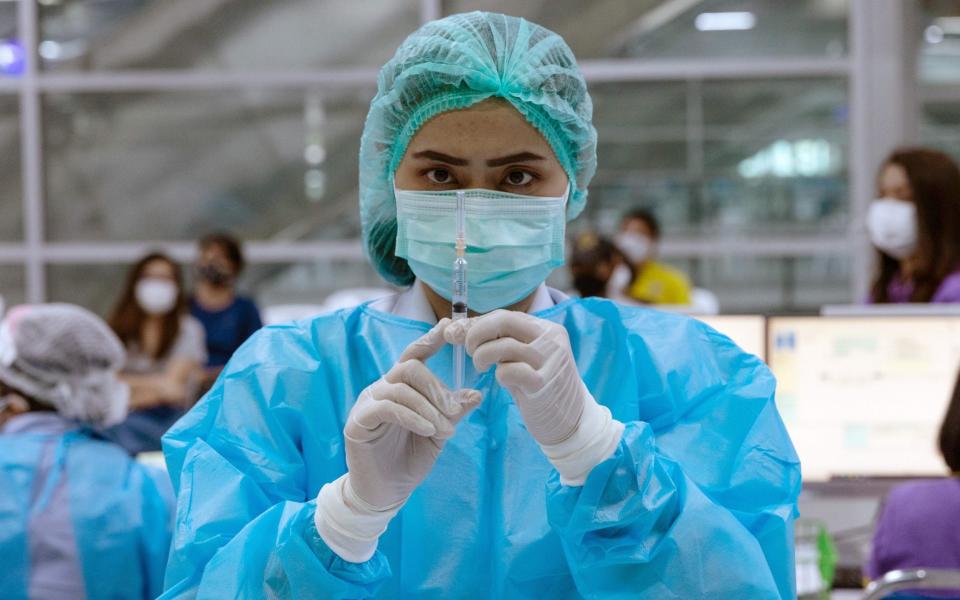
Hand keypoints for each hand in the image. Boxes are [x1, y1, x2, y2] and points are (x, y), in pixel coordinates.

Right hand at [345, 318, 480, 509]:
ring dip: (429, 408)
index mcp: (401, 387)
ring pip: (401, 387)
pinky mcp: (358, 421)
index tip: (449, 327)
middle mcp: (382, 388)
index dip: (430, 339)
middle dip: (437, 387)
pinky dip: (412, 416)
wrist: (385, 493)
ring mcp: (368, 403)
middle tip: (454, 411)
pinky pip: (388, 407)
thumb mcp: (438, 433)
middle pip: (410, 367)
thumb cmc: (409, 460)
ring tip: (445, 430)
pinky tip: (427, 430)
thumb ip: (453, 413)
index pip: (414, 354)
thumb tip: (476, 394)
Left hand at [445, 310, 583, 445]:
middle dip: (476, 334)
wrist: (571, 420)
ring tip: (481, 367)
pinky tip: (503, 381)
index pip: (505, 315)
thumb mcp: (521, 359)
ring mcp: (550, 361)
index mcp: (546, 329)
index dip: (477, 324)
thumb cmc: (539, 386)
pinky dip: (499, 375)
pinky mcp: (544, 384)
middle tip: (469, 351)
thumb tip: (453, 329)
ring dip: (483, 356)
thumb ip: (496, 342)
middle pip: (505, 321)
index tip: (455, 334)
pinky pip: (510, 371)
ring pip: (505, 345)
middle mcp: (551, 340)